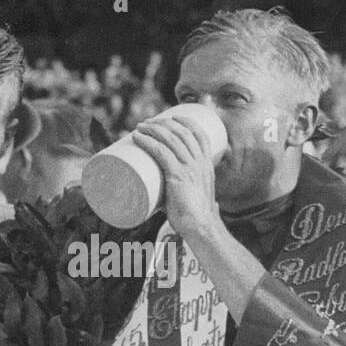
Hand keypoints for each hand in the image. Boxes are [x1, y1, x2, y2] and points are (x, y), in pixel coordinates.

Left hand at [131, 116, 218, 238]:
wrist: (201, 228)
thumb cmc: (195, 218)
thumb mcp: (193, 196)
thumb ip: (179, 191)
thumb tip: (158, 192)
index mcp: (207, 165)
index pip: (200, 134)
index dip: (186, 122)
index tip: (172, 117)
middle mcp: (200, 163)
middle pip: (182, 132)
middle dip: (164, 122)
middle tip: (149, 122)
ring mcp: (189, 168)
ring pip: (170, 139)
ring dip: (153, 128)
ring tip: (140, 127)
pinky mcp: (177, 176)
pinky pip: (161, 152)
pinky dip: (148, 142)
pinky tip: (138, 137)